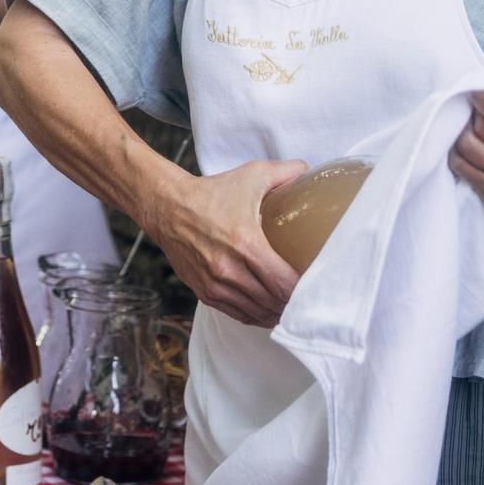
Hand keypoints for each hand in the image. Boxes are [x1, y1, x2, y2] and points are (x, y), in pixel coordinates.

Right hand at [146, 158, 305, 327]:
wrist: (168, 206)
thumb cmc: (211, 192)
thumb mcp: (251, 175)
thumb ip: (285, 171)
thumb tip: (308, 169)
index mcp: (246, 244)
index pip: (283, 283)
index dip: (303, 290)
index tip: (315, 285)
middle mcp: (229, 269)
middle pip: (272, 302)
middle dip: (292, 304)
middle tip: (307, 298)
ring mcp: (214, 284)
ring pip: (255, 313)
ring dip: (275, 313)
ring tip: (290, 307)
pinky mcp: (203, 291)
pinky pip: (236, 313)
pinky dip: (255, 315)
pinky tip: (267, 311)